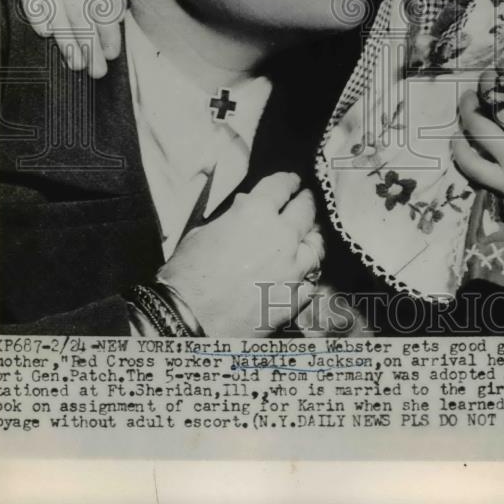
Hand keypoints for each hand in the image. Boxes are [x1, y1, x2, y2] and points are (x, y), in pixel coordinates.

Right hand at [19, 0, 124, 76]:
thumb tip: (119, 18)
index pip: (104, 3)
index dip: (109, 30)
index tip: (111, 53)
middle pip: (83, 13)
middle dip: (91, 44)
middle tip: (97, 69)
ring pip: (59, 10)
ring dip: (68, 39)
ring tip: (77, 64)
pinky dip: (38, 15)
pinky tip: (46, 33)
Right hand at [158, 172, 323, 336]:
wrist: (187, 322)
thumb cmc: (186, 276)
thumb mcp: (202, 233)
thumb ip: (231, 217)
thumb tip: (245, 207)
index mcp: (256, 213)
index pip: (282, 186)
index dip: (289, 181)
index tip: (293, 181)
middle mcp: (281, 236)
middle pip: (305, 211)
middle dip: (305, 202)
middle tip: (305, 200)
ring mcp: (293, 268)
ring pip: (316, 245)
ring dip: (312, 238)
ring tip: (309, 236)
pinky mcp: (295, 298)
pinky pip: (311, 280)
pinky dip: (307, 274)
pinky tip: (302, 274)